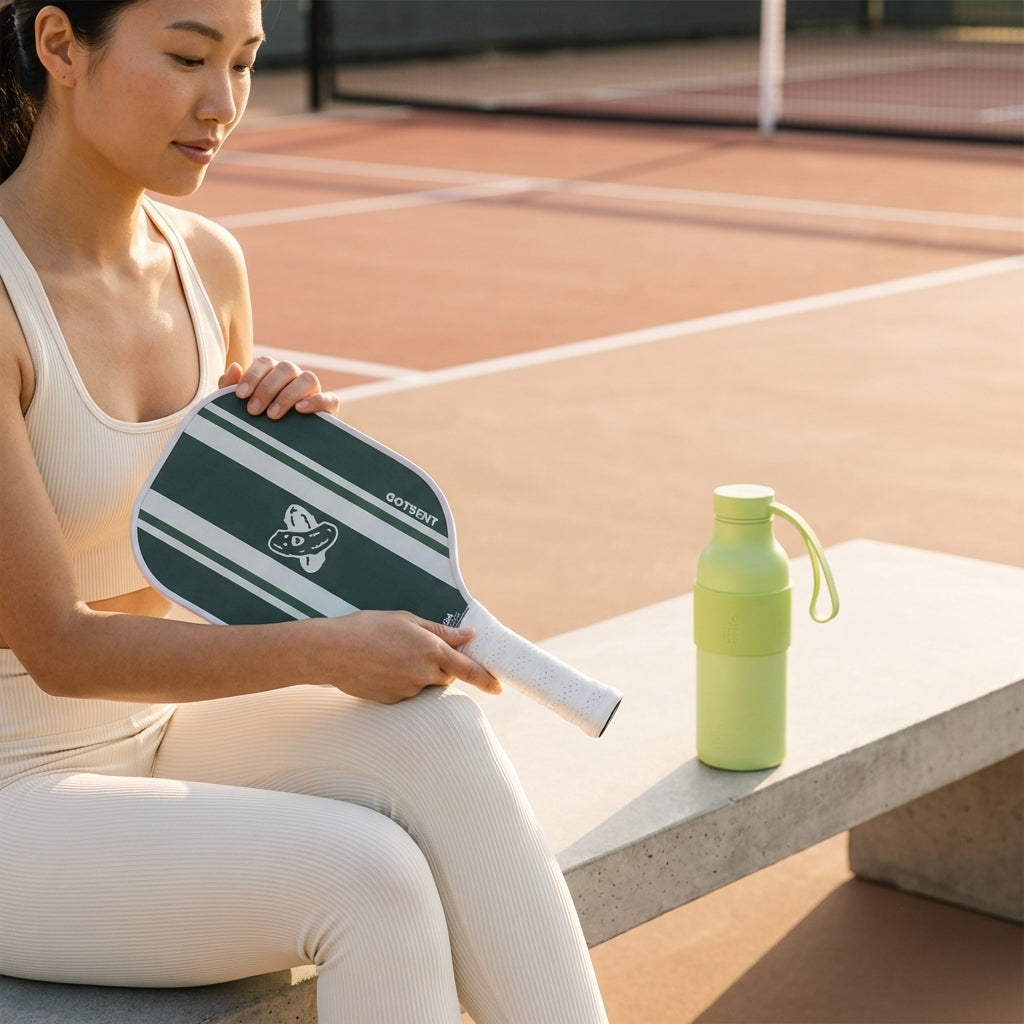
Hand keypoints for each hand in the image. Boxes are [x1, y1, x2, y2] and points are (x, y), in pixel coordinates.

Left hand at [220, 358, 340, 418]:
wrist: (274, 455)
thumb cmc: (252, 425)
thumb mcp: (236, 408)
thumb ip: (229, 387)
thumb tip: (235, 366)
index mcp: (273, 374)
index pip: (266, 362)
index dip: (253, 376)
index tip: (240, 396)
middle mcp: (295, 379)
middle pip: (286, 368)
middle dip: (267, 388)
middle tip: (254, 411)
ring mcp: (313, 392)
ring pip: (308, 378)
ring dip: (289, 394)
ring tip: (273, 415)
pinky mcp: (328, 409)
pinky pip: (330, 398)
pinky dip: (316, 401)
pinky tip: (299, 410)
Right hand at [328, 611, 501, 703]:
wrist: (331, 652)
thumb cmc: (367, 628)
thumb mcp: (406, 620)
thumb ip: (440, 631)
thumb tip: (467, 637)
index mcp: (431, 650)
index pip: (468, 669)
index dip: (486, 679)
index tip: (499, 687)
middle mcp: (423, 673)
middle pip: (447, 677)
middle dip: (442, 667)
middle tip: (418, 649)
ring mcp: (407, 690)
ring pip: (426, 685)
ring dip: (420, 674)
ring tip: (393, 656)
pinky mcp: (393, 701)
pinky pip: (407, 693)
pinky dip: (402, 682)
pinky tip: (382, 668)